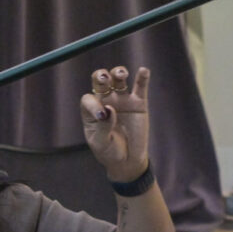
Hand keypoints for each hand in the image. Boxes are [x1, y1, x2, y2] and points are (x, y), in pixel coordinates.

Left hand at [80, 65, 151, 179]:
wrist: (127, 161)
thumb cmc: (109, 152)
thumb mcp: (101, 144)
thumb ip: (103, 127)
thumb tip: (109, 110)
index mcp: (91, 110)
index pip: (88, 99)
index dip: (93, 103)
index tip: (101, 115)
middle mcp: (105, 101)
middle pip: (101, 82)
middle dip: (101, 77)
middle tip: (104, 78)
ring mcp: (122, 100)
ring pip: (118, 80)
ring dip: (118, 73)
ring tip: (121, 74)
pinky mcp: (138, 103)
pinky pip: (140, 88)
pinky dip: (143, 78)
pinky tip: (144, 71)